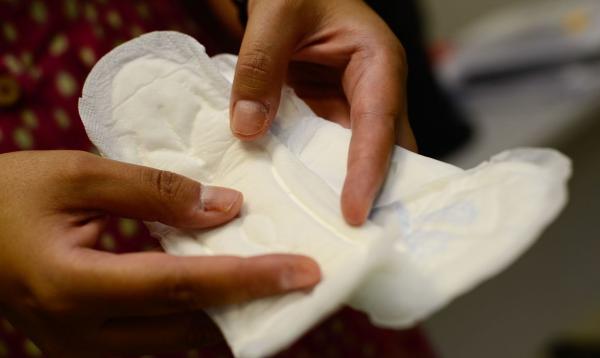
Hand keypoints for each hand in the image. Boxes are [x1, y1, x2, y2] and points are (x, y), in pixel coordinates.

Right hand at [0, 151, 319, 356]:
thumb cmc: (5, 195)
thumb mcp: (77, 175)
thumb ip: (154, 191)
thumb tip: (225, 209)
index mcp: (75, 287)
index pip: (182, 286)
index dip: (248, 279)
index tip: (303, 272)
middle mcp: (81, 333)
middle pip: (188, 324)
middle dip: (250, 304)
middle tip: (300, 280)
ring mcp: (81, 347)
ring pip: (175, 339)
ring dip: (225, 313)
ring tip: (269, 283)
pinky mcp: (84, 343)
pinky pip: (154, 336)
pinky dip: (192, 314)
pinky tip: (217, 288)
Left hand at [229, 0, 417, 225]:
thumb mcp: (276, 13)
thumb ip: (260, 64)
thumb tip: (248, 128)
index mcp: (377, 62)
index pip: (379, 123)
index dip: (369, 170)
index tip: (354, 213)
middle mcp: (374, 91)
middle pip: (382, 152)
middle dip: (372, 195)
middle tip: (356, 242)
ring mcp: (352, 108)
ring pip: (356, 160)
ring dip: (342, 194)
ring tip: (328, 236)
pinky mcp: (329, 118)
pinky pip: (327, 154)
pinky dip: (316, 179)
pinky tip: (298, 205)